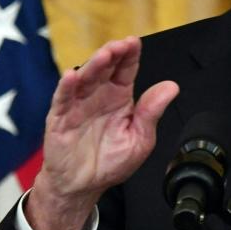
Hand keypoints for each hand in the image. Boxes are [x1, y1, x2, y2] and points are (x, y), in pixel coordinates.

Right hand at [26, 36, 178, 229]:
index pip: (125, 69)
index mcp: (119, 98)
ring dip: (93, 65)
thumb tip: (171, 87)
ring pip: (85, 78)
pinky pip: (62, 99)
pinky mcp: (60, 118)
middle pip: (105, 68)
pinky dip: (66, 87)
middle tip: (120, 46)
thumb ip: (152, 112)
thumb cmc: (110, 162)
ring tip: (104, 55)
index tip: (134, 42)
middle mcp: (98, 96)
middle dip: (112, 54)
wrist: (83, 187)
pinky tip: (72, 76)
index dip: (130, 54)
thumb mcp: (139, 139)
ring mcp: (77, 105)